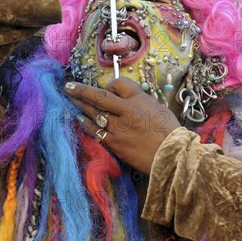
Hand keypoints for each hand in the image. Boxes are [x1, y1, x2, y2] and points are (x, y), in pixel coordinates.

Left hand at [65, 78, 180, 173]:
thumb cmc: (170, 132)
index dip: (110, 84)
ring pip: (94, 113)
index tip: (108, 88)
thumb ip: (140, 102)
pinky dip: (87, 124)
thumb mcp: (157, 108)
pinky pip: (96, 130)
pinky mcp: (115, 143)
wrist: (172, 156)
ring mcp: (119, 128)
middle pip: (100, 97)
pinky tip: (79, 119)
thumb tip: (124, 100)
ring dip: (81, 105)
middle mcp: (127, 110)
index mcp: (140, 99)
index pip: (119, 84)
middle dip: (82, 91)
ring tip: (71, 99)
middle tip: (69, 86)